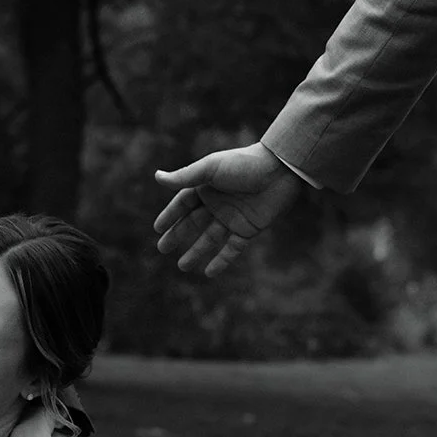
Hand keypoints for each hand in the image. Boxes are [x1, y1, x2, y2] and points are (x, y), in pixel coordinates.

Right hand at [153, 143, 303, 275]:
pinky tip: (209, 273)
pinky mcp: (249, 229)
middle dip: (178, 235)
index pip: (183, 204)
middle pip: (194, 223)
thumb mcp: (210, 168)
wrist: (280, 170)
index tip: (157, 229)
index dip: (170, 216)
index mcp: (207, 186)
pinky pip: (233, 249)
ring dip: (196, 252)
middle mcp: (218, 203)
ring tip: (183, 266)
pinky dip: (222, 260)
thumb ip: (184, 176)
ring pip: (210, 239)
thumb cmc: (244, 164)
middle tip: (162, 249)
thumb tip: (157, 177)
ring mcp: (233, 217)